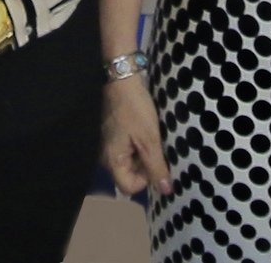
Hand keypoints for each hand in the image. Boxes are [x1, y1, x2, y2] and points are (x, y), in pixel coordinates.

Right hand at [101, 77, 172, 196]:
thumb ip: (156, 167)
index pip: (129, 187)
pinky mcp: (109, 134)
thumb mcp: (150, 139)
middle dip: (144, 165)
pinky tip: (142, 130)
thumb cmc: (134, 109)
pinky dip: (136, 144)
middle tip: (154, 146)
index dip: (145, 179)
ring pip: (128, 162)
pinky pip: (125, 150)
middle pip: (128, 175)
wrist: (121, 79)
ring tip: (150, 136)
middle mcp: (104, 156)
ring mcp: (106, 145)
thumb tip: (165, 191)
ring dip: (141, 154)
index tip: (154, 160)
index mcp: (111, 159)